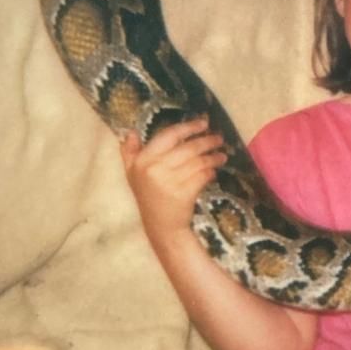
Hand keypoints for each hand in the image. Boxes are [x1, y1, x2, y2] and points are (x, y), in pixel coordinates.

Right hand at [119, 117, 225, 243]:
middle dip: (207, 141)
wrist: (161, 226)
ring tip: (222, 156)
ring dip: (213, 157)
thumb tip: (129, 132)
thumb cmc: (149, 197)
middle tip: (219, 138)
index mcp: (142, 160)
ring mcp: (170, 181)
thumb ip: (130, 153)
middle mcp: (154, 169)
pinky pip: (203, 176)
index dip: (188, 127)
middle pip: (188, 148)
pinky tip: (213, 171)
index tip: (204, 122)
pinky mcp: (184, 193)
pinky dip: (210, 172)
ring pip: (198, 161)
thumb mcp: (133, 174)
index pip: (169, 135)